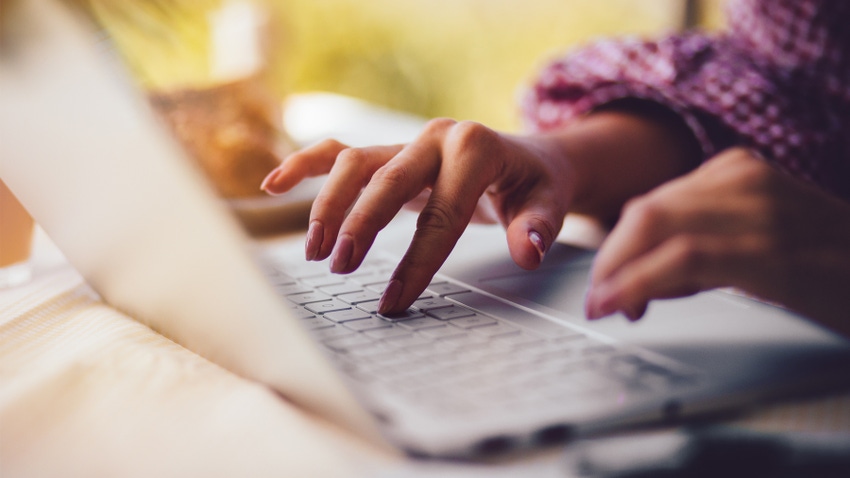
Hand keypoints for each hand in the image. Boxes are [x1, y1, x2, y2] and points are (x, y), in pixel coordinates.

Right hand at [262, 119, 575, 313]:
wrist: (527, 157)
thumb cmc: (535, 185)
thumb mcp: (548, 203)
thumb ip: (539, 227)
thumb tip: (529, 251)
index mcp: (475, 148)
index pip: (443, 212)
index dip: (419, 260)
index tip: (396, 301)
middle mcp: (436, 138)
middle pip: (388, 180)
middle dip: (361, 225)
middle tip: (341, 268)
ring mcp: (407, 141)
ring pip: (355, 164)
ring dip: (330, 205)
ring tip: (316, 252)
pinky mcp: (389, 151)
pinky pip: (339, 153)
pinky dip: (305, 165)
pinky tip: (274, 186)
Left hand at [585, 148, 849, 334]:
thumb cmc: (829, 264)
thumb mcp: (757, 240)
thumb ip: (701, 249)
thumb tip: (639, 281)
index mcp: (738, 172)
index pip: (654, 204)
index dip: (620, 248)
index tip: (609, 284)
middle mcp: (742, 180)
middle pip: (645, 212)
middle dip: (610, 259)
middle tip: (598, 297)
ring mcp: (757, 210)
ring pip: (653, 228)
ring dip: (617, 272)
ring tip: (604, 305)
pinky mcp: (768, 249)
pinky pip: (681, 260)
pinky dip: (639, 282)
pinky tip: (624, 304)